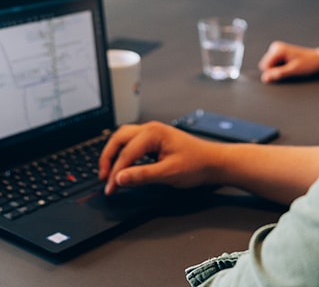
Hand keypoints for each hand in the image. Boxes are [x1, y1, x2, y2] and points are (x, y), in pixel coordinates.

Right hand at [99, 121, 222, 194]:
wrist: (214, 162)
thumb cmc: (197, 164)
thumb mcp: (168, 173)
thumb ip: (142, 176)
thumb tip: (120, 178)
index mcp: (153, 133)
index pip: (126, 153)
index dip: (115, 172)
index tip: (110, 188)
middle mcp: (150, 129)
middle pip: (118, 139)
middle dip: (108, 158)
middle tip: (104, 177)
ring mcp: (153, 133)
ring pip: (124, 139)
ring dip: (115, 154)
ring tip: (110, 172)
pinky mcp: (155, 140)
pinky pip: (132, 143)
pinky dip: (124, 154)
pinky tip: (124, 166)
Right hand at [258, 40, 318, 82]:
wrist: (318, 59)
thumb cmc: (308, 63)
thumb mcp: (293, 70)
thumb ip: (278, 74)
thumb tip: (265, 78)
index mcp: (278, 49)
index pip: (265, 66)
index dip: (273, 73)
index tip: (285, 73)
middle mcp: (275, 47)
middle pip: (266, 66)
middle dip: (275, 71)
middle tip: (289, 70)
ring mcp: (277, 50)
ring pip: (269, 66)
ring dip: (278, 70)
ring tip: (291, 68)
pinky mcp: (279, 54)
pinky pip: (274, 65)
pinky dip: (280, 68)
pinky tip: (290, 66)